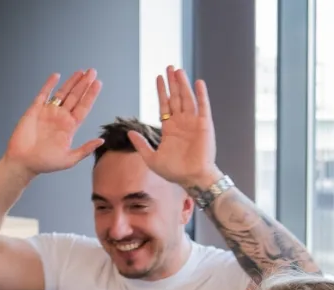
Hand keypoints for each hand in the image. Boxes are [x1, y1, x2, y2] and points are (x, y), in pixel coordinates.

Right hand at [2, 70, 105, 177]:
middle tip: (92, 72)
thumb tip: (101, 141)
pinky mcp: (34, 110)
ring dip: (71, 82)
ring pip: (62, 93)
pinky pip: (43, 94)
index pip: (83, 107)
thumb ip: (85, 149)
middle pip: (75, 97)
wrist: (22, 162)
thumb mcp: (69, 159)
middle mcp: (60, 117)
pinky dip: (49, 84)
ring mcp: (48, 112)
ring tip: (81, 72)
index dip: (91, 95)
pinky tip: (56, 76)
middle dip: (84, 84)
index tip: (98, 83)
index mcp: (70, 127)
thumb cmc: (44, 163)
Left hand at [128, 66, 221, 189]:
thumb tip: (129, 132)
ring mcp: (194, 123)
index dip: (161, 91)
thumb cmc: (174, 172)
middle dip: (172, 83)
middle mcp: (182, 123)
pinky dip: (201, 94)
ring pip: (187, 98)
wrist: (192, 178)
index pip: (165, 105)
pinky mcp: (205, 125)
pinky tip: (198, 82)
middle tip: (169, 67)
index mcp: (170, 129)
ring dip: (183, 84)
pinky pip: (203, 106)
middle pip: (176, 98)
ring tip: (178, 70)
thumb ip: (141, 144)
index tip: (158, 77)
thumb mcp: (151, 158)